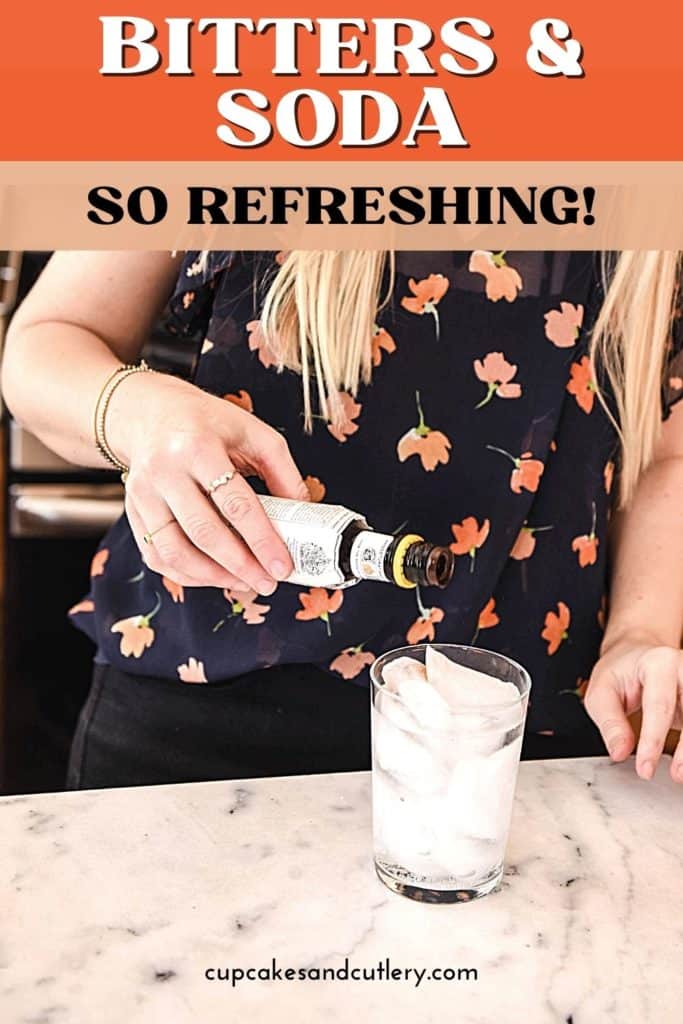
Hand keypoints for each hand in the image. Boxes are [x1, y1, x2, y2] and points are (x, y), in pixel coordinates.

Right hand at [107, 370, 308, 594]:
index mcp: (198, 446)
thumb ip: (283, 472)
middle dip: (241, 566)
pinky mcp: (134, 511)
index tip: (283, 565)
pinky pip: (155, 555)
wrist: (151, 412)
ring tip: (243, 582)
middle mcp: (165, 470)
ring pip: (174, 552)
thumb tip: (303, 516)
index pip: (236, 503)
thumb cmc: (206, 422)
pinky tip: (212, 575)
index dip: (263, 540)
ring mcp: (143, 493)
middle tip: (267, 582)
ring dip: (212, 577)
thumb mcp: (253, 432)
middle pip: (204, 532)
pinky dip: (185, 574)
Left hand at [584, 636, 682, 782]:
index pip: (660, 706)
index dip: (654, 741)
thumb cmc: (619, 673)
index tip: (645, 769)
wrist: (636, 655)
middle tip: (675, 776)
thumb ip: (611, 723)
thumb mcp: (601, 692)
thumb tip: (620, 752)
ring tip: (680, 774)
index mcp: (658, 662)